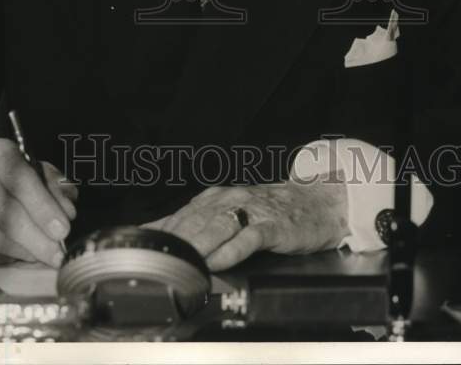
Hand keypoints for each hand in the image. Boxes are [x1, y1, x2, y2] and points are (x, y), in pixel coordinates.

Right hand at [0, 138, 77, 266]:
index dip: (44, 208)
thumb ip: (51, 185)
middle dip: (37, 240)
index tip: (63, 229)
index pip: (23, 181)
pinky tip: (14, 255)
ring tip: (39, 255)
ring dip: (23, 252)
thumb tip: (68, 210)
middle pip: (7, 215)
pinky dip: (2, 259)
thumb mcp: (26, 168)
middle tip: (57, 254)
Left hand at [143, 178, 347, 271]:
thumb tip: (157, 232)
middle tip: (157, 260)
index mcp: (218, 199)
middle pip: (196, 221)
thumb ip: (198, 223)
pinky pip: (248, 238)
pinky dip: (230, 250)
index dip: (163, 232)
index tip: (144, 247)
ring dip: (197, 245)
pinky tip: (217, 261)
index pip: (182, 215)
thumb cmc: (270, 212)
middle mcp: (231, 201)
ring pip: (218, 227)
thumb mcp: (231, 212)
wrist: (315, 202)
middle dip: (175, 241)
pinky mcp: (273, 226)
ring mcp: (253, 212)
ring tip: (181, 262)